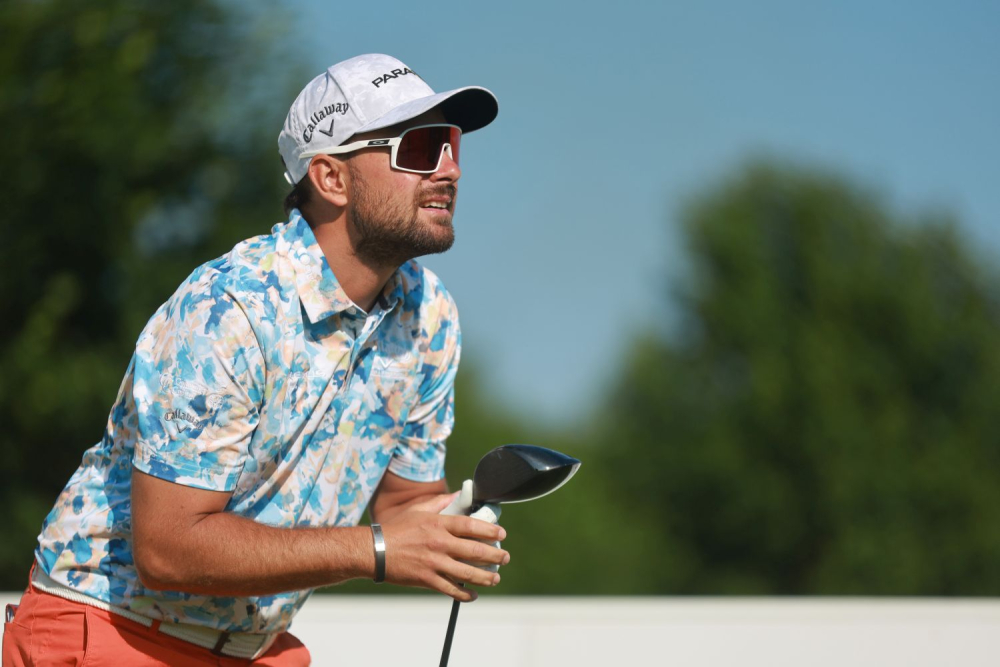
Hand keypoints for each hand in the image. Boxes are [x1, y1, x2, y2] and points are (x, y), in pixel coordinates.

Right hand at [379, 493, 509, 601]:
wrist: (374, 551)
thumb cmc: (396, 528)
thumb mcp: (418, 510)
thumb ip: (440, 502)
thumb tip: (457, 494)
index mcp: (438, 524)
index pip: (471, 526)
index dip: (490, 530)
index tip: (501, 534)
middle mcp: (439, 543)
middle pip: (475, 550)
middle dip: (495, 556)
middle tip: (504, 557)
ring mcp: (434, 563)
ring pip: (468, 572)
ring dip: (486, 577)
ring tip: (495, 577)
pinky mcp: (427, 579)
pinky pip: (451, 590)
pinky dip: (465, 594)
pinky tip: (473, 595)